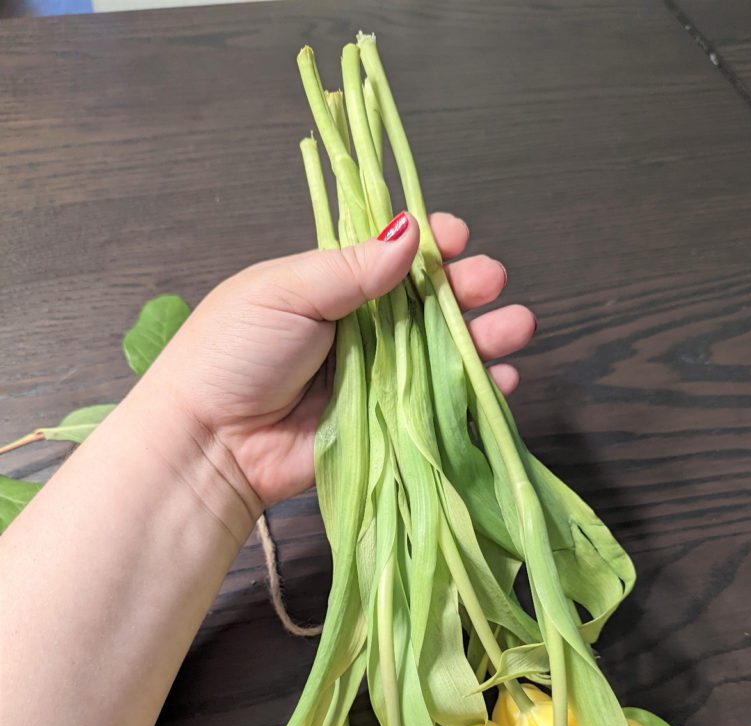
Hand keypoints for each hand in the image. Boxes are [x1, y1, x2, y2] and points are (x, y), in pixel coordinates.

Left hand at [152, 212, 536, 510]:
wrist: (210, 443)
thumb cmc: (233, 354)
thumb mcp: (286, 291)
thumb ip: (350, 267)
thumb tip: (410, 231)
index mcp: (330, 286)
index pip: (391, 256)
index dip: (428, 244)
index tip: (457, 238)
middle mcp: (359, 329)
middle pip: (427, 303)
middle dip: (466, 289)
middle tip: (491, 282)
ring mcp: (375, 378)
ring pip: (441, 352)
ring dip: (483, 337)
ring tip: (515, 327)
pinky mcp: (385, 424)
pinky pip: (437, 405)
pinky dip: (474, 393)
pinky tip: (502, 380)